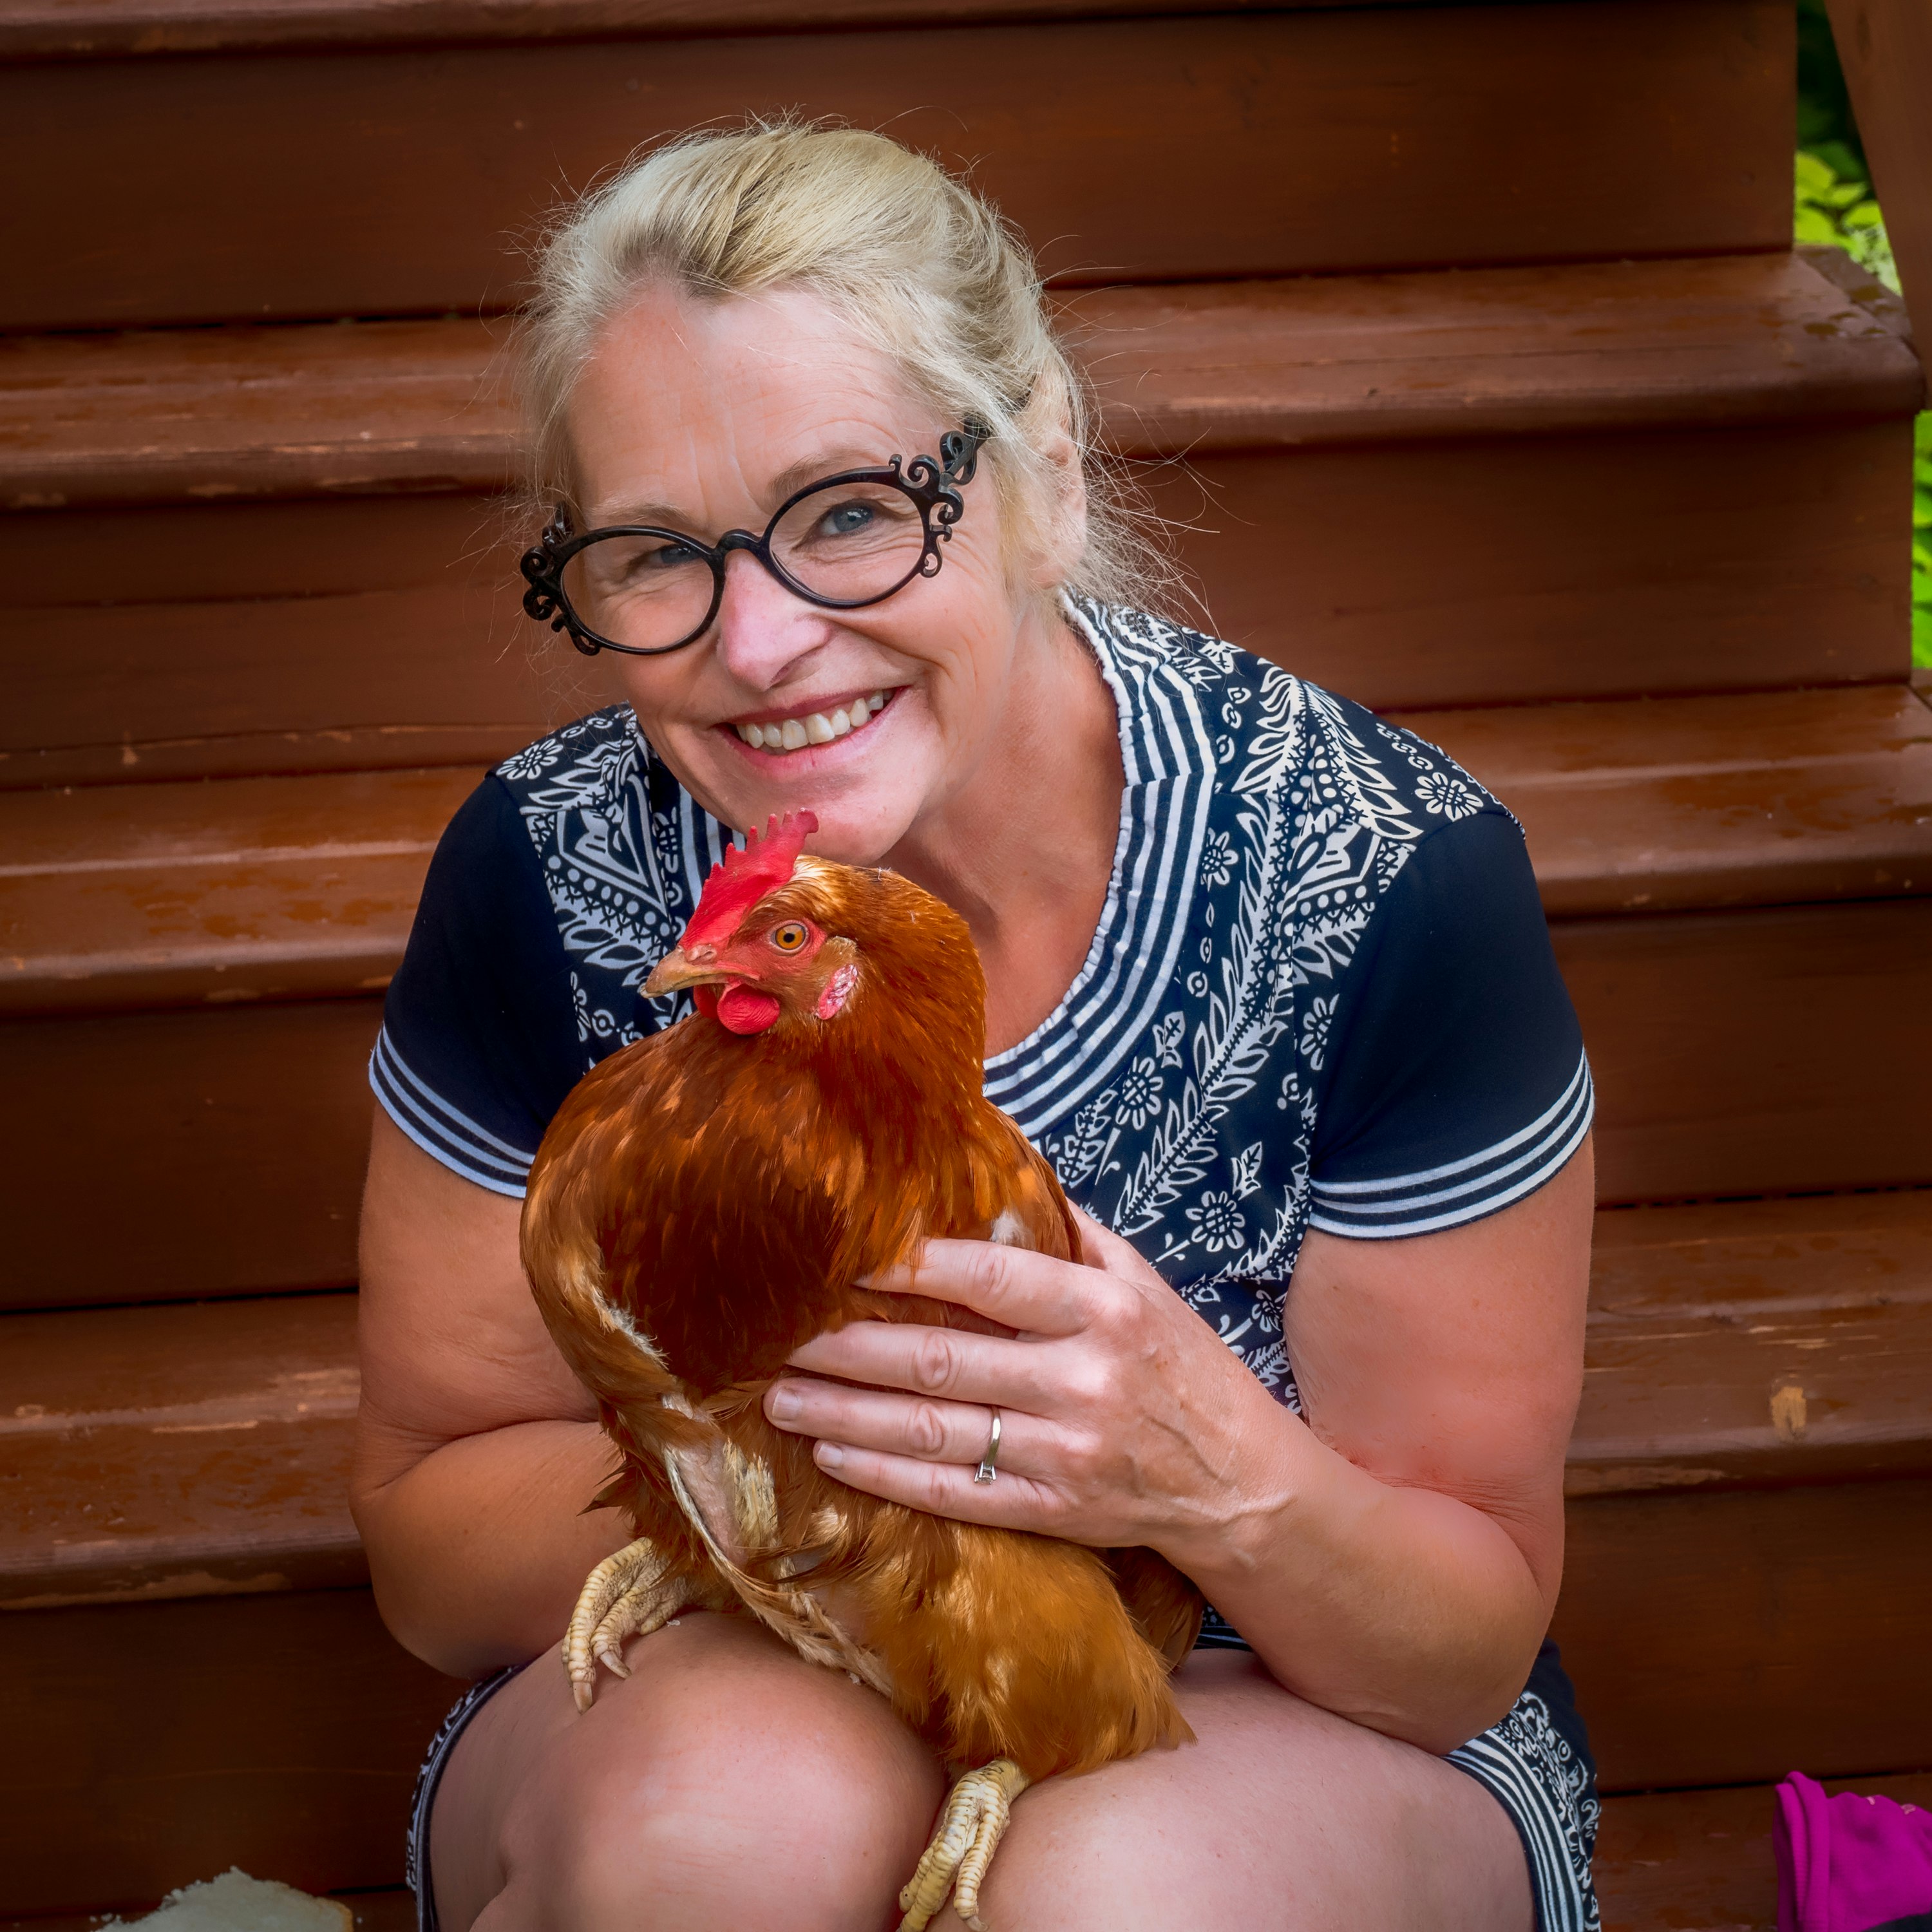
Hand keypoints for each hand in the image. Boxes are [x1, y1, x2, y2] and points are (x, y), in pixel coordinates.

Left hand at [760, 1207, 1296, 1566]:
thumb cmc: (1183, 1365)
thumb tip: (994, 1177)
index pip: (991, 1280)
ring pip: (934, 1431)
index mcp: (1103, 1311)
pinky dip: (886, 1475)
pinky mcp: (1053, 1512)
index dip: (912, 1268)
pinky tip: (832, 1453)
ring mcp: (1064, 1453)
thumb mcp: (1144, 1285)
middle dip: (849, 1347)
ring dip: (846, 1413)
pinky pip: (953, 1494)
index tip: (845, 1257)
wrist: (1241, 1479)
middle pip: (943, 1360)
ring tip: (781, 1395)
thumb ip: (1069, 1237)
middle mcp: (1082, 1380)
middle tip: (780, 1333)